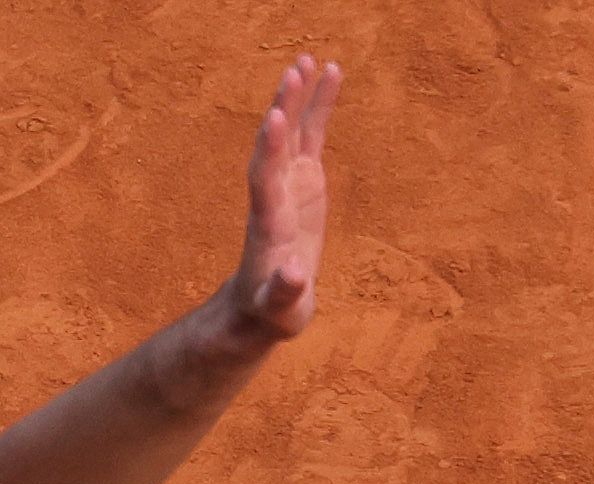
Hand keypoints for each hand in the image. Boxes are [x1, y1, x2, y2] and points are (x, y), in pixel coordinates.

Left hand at [219, 54, 340, 343]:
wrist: (262, 306)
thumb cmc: (271, 313)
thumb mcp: (279, 312)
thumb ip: (284, 291)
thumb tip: (293, 274)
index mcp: (267, 225)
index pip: (264, 181)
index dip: (270, 151)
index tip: (275, 118)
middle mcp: (273, 196)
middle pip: (276, 148)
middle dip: (284, 111)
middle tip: (294, 73)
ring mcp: (288, 184)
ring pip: (292, 133)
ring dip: (298, 98)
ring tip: (309, 59)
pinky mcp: (303, 181)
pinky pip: (312, 136)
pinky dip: (319, 107)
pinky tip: (331, 73)